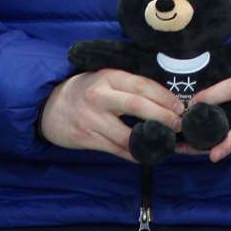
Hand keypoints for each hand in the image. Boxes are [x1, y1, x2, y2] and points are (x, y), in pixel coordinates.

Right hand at [39, 70, 184, 160]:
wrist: (49, 106)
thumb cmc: (85, 91)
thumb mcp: (105, 80)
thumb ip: (129, 88)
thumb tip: (165, 100)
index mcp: (109, 77)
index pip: (142, 86)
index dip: (165, 97)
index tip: (181, 107)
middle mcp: (100, 97)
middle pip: (138, 107)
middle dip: (164, 117)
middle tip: (180, 125)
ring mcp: (92, 119)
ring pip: (128, 134)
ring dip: (152, 141)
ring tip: (168, 142)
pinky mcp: (87, 139)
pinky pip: (117, 150)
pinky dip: (136, 154)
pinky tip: (149, 153)